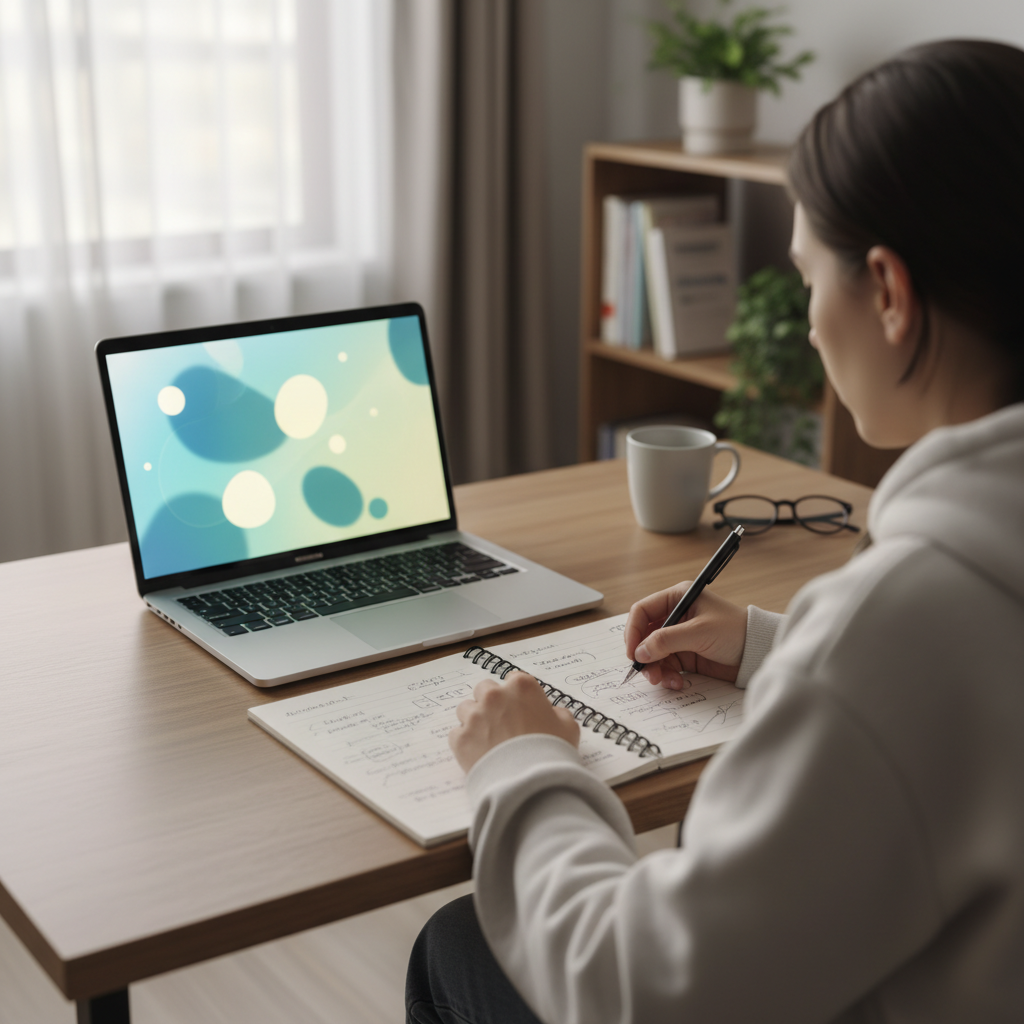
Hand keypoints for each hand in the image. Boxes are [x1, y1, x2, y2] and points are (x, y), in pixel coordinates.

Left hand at [449, 672, 580, 772]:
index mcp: (521, 687)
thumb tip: (552, 713)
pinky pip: (457, 734)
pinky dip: (465, 742)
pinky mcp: (460, 738)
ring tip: (487, 739)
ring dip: (474, 720)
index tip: (518, 708)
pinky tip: (479, 754)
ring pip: (466, 709)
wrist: (531, 784)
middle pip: (484, 689)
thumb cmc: (552, 753)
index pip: (513, 679)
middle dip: (491, 703)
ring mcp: (474, 716)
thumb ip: (558, 714)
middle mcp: (494, 696)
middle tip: (501, 723)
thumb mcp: (568, 728)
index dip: (516, 695)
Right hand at [625, 585, 746, 688]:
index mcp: (677, 598)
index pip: (642, 611)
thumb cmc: (735, 631)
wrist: (758, 652)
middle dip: (644, 655)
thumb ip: (667, 640)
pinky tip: (677, 682)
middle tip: (648, 672)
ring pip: (653, 653)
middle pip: (644, 635)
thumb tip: (639, 652)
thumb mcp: (699, 632)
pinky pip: (666, 666)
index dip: (633, 631)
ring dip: (655, 669)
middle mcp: (675, 615)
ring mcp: (679, 636)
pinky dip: (667, 675)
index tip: (632, 652)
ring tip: (665, 680)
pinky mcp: (686, 655)